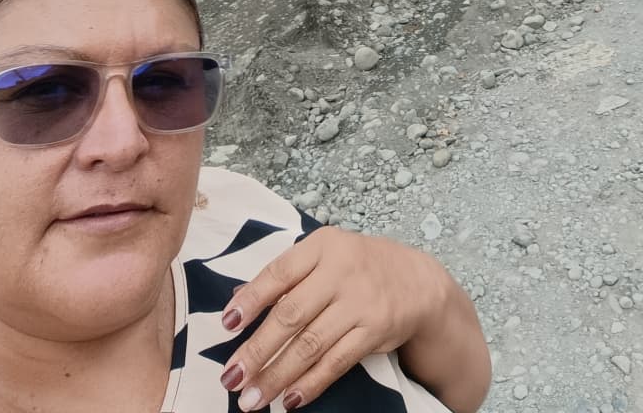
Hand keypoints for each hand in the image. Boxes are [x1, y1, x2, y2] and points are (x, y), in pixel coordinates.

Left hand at [218, 226, 448, 410]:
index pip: (279, 272)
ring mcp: (359, 302)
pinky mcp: (374, 331)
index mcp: (322, 246)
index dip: (251, 299)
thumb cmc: (357, 266)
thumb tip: (236, 301)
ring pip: (310, 344)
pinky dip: (311, 384)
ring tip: (251, 398)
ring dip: (277, 375)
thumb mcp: (324, 255)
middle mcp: (340, 270)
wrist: (416, 281)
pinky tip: (289, 399)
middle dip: (257, 350)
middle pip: (291, 314)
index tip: (226, 325)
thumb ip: (285, 275)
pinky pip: (336, 362)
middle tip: (231, 377)